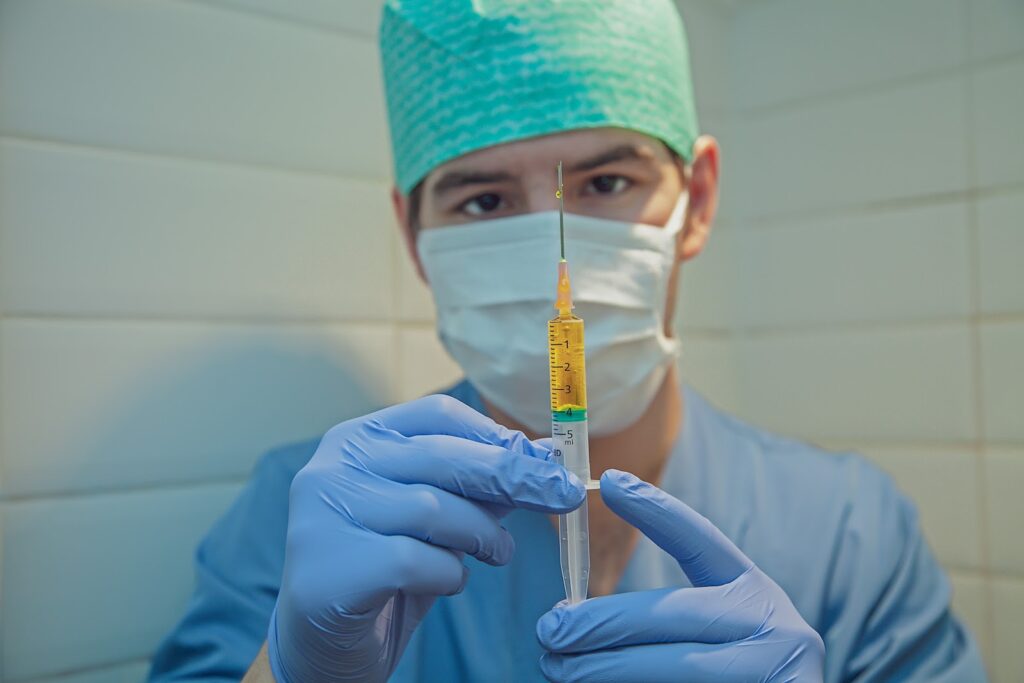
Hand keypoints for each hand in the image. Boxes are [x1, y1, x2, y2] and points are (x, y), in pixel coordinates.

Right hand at [268, 395, 584, 682]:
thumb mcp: (435, 518)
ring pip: (433, 508)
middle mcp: (332, 467)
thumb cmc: (385, 570)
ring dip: (482, 534)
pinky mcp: (330, 569)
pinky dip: (449, 574)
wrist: (323, 645)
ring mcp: (324, 516)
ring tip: (498, 551)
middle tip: (563, 494)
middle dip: (513, 476)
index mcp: (356, 439)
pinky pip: (416, 561)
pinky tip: (447, 582)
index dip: (495, 434)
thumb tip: (543, 456)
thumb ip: (477, 484)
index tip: (540, 458)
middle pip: (442, 456)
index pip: (436, 414)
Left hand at [536, 469, 823, 682]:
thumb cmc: (739, 677)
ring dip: (605, 668)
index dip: (655, 510)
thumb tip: (577, 616)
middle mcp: (774, 628)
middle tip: (549, 630)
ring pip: (674, 667)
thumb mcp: (724, 635)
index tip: (608, 482)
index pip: (700, 542)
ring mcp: (775, 672)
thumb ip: (672, 619)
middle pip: (672, 614)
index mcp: (756, 595)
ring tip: (558, 667)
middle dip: (600, 623)